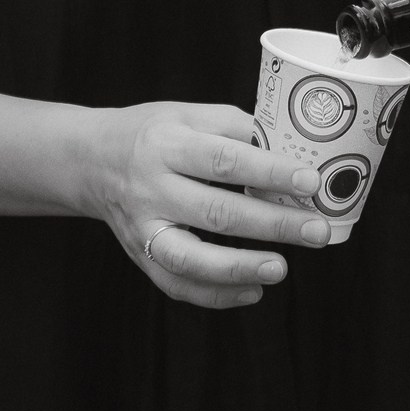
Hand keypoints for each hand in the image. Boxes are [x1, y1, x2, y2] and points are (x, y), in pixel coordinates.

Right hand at [82, 102, 328, 309]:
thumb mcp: (192, 115)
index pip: (224, 160)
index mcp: (168, 143)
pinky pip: (177, 284)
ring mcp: (143, 227)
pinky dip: (216, 295)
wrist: (92, 159)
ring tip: (281, 268)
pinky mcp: (140, 255)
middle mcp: (151, 187)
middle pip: (216, 212)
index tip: (311, 183)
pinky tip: (254, 290)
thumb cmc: (157, 133)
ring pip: (190, 258)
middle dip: (272, 225)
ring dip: (239, 268)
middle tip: (317, 232)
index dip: (269, 173)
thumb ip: (239, 131)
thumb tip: (298, 152)